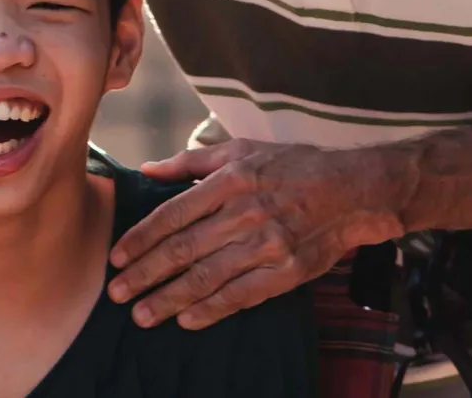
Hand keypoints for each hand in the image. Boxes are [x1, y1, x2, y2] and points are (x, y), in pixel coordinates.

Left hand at [106, 139, 409, 329]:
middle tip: (117, 293)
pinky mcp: (287, 271)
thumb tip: (147, 171)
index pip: (172, 215)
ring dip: (169, 299)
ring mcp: (267, 245)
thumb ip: (191, 162)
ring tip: (142, 314)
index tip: (116, 258)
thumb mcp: (242, 150)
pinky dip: (212, 310)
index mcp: (231, 181)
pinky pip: (242, 295)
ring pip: (207, 277)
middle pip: (183, 250)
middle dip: (145, 275)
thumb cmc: (294, 167)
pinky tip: (187, 320)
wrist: (355, 191)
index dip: (140, 239)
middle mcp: (245, 213)